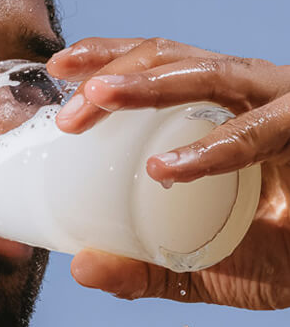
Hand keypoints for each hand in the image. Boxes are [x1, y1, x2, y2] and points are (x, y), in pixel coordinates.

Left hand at [46, 37, 289, 309]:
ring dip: (148, 85)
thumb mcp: (196, 269)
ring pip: (210, 74)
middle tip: (69, 112)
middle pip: (170, 59)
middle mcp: (245, 98)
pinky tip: (166, 169)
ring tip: (98, 98)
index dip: (107, 57)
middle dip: (112, 75)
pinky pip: (262, 131)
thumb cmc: (276, 256)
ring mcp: (280, 108)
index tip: (58, 69)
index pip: (156, 65)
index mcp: (213, 112)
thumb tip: (82, 268)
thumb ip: (142, 269)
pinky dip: (211, 148)